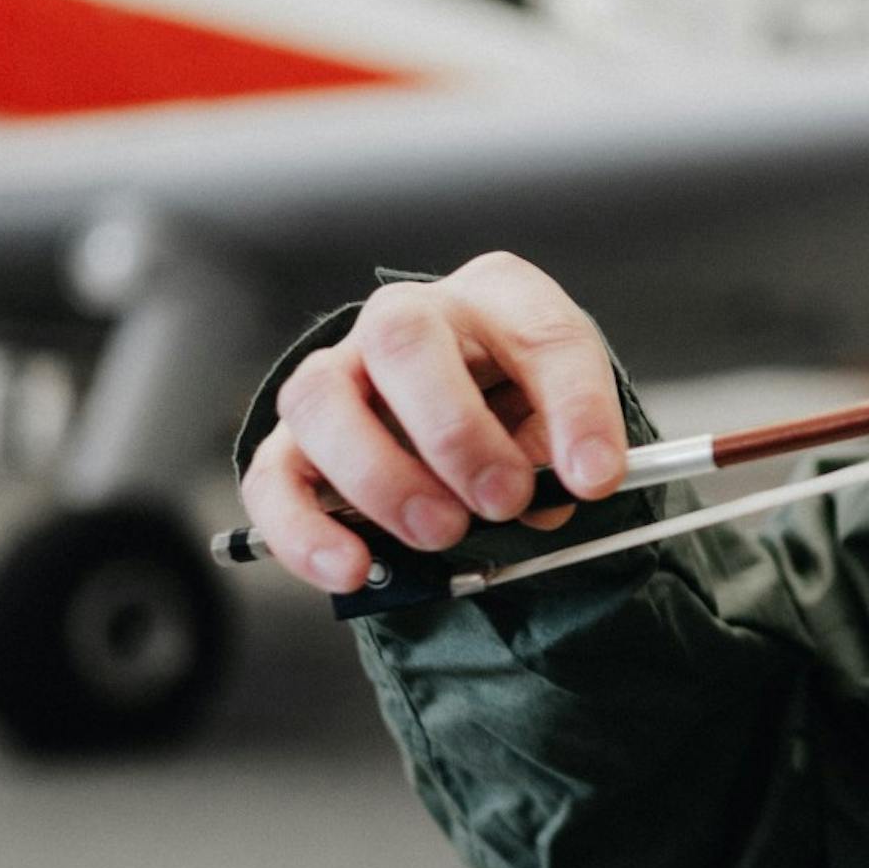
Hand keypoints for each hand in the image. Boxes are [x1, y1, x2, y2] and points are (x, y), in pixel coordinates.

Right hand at [237, 253, 629, 593]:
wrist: (457, 405)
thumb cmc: (516, 399)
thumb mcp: (559, 412)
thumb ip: (560, 449)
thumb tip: (548, 498)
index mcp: (495, 297)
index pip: (540, 333)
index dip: (574, 407)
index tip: (597, 477)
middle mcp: (404, 319)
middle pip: (402, 338)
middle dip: (454, 430)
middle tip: (501, 499)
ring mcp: (338, 373)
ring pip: (320, 399)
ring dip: (381, 476)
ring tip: (439, 534)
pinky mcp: (292, 440)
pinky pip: (272, 478)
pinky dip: (306, 530)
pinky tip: (353, 570)